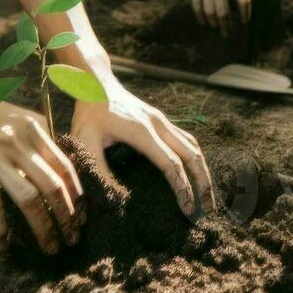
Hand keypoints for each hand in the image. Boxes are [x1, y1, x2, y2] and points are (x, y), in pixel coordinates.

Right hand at [0, 91, 82, 254]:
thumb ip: (37, 137)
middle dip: (67, 216)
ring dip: (43, 228)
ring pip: (30, 200)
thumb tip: (60, 162)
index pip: (64, 166)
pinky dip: (0, 230)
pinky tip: (3, 245)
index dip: (76, 194)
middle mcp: (17, 144)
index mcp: (32, 130)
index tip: (81, 214)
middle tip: (72, 237)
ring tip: (50, 246)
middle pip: (53, 186)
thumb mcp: (14, 116)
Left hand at [70, 81, 217, 219]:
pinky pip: (187, 140)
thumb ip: (99, 170)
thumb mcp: (84, 142)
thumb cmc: (88, 114)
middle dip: (203, 183)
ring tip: (207, 195)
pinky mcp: (162, 120)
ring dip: (204, 171)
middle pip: (192, 155)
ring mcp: (163, 120)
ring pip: (194, 147)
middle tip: (207, 209)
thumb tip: (119, 196)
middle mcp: (159, 124)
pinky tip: (197, 172)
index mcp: (141, 132)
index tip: (187, 208)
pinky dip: (196, 159)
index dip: (182, 187)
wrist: (95, 83)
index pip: (170, 163)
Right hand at [174, 0, 249, 34]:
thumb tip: (241, 1)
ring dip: (214, 23)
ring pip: (210, 11)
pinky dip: (201, 16)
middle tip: (229, 35)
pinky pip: (197, 5)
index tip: (244, 23)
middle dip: (227, 26)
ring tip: (217, 29)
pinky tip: (204, 22)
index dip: (245, 14)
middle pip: (225, 10)